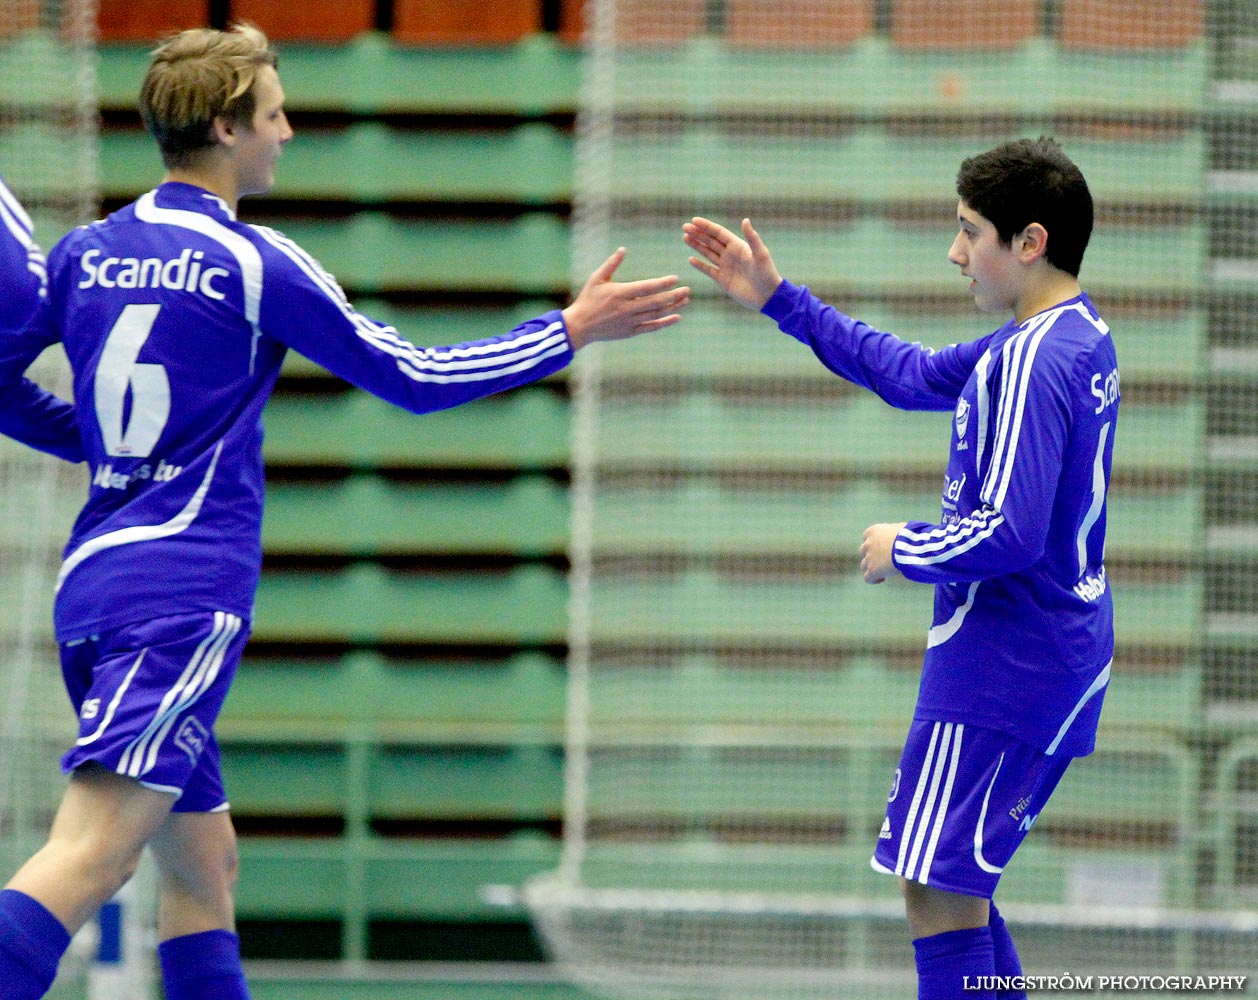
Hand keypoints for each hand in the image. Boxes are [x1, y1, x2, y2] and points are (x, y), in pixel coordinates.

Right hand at [563, 247, 689, 349]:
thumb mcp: (597, 278)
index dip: (662, 283)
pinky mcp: (630, 332)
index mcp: (620, 293)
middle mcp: (627, 308)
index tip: (675, 278)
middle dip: (673, 295)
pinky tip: (676, 317)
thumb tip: (623, 249)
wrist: (580, 326)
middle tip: (687, 289)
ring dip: (673, 307)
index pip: (646, 287)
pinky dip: (665, 322)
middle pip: (656, 302)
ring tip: (685, 300)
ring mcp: (629, 322)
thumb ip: (611, 264)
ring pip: (656, 315)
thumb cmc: (588, 299)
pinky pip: (651, 327)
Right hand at [682, 216, 782, 310]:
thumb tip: (745, 220)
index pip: (719, 233)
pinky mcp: (723, 280)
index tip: (694, 220)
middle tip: (684, 227)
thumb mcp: (760, 254)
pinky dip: (699, 265)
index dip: (706, 226)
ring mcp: (726, 267)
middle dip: (698, 233)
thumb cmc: (767, 273)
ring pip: (708, 253)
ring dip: (697, 245)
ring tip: (685, 237)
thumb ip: (752, 237)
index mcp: (738, 246)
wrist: (767, 296)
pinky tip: (690, 259)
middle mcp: (730, 255)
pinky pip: (708, 270)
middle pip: (711, 241)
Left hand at [860, 522, 907, 584]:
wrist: (909, 546)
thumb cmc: (910, 536)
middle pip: (864, 551)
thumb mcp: (901, 528)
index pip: (867, 537)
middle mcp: (868, 544)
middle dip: (872, 556)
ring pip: (864, 565)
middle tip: (884, 560)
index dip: (875, 543)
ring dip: (872, 568)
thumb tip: (903, 535)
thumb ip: (895, 532)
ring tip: (884, 571)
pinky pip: (868, 578)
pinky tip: (883, 579)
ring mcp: (869, 558)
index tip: (884, 548)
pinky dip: (873, 579)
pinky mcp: (872, 570)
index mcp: (873, 531)